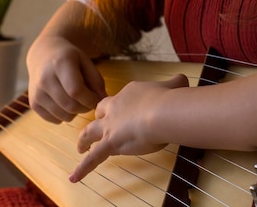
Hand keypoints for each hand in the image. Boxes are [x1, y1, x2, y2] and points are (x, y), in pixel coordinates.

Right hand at [27, 35, 106, 122]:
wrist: (43, 55)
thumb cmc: (68, 59)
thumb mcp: (85, 61)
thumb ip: (96, 80)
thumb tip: (102, 100)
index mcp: (60, 64)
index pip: (76, 91)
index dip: (90, 99)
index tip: (97, 99)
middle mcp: (45, 79)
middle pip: (70, 105)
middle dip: (85, 107)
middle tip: (88, 101)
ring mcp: (37, 92)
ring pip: (63, 116)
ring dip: (75, 113)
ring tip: (77, 100)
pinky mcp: (33, 104)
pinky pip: (55, 120)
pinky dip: (64, 116)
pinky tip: (65, 103)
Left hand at [69, 74, 188, 182]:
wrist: (162, 111)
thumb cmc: (169, 98)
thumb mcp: (174, 85)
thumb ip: (176, 83)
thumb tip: (183, 80)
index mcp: (129, 94)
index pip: (119, 100)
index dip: (119, 105)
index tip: (124, 110)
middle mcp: (115, 108)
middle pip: (100, 112)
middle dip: (98, 118)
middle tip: (98, 124)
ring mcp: (110, 126)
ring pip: (90, 132)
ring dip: (84, 140)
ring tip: (79, 147)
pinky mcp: (110, 143)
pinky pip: (93, 157)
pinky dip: (83, 168)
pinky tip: (74, 177)